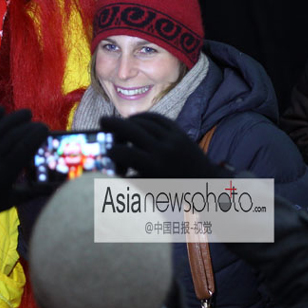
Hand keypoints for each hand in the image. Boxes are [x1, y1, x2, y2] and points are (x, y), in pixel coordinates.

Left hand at [0, 107, 48, 232]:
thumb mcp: (12, 200)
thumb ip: (35, 191)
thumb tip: (58, 186)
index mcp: (4, 173)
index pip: (24, 148)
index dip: (36, 135)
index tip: (46, 129)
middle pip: (13, 136)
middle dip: (29, 127)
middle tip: (40, 124)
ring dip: (13, 118)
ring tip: (27, 113)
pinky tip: (1, 110)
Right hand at [101, 113, 228, 179]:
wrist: (206, 181)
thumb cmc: (175, 190)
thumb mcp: (151, 189)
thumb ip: (130, 178)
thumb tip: (108, 170)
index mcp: (155, 168)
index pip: (125, 153)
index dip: (112, 151)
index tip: (105, 152)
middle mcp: (163, 150)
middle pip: (132, 130)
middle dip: (114, 124)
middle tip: (102, 122)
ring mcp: (173, 137)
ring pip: (144, 121)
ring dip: (128, 121)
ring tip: (119, 125)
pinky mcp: (179, 130)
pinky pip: (157, 117)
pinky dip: (143, 117)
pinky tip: (135, 120)